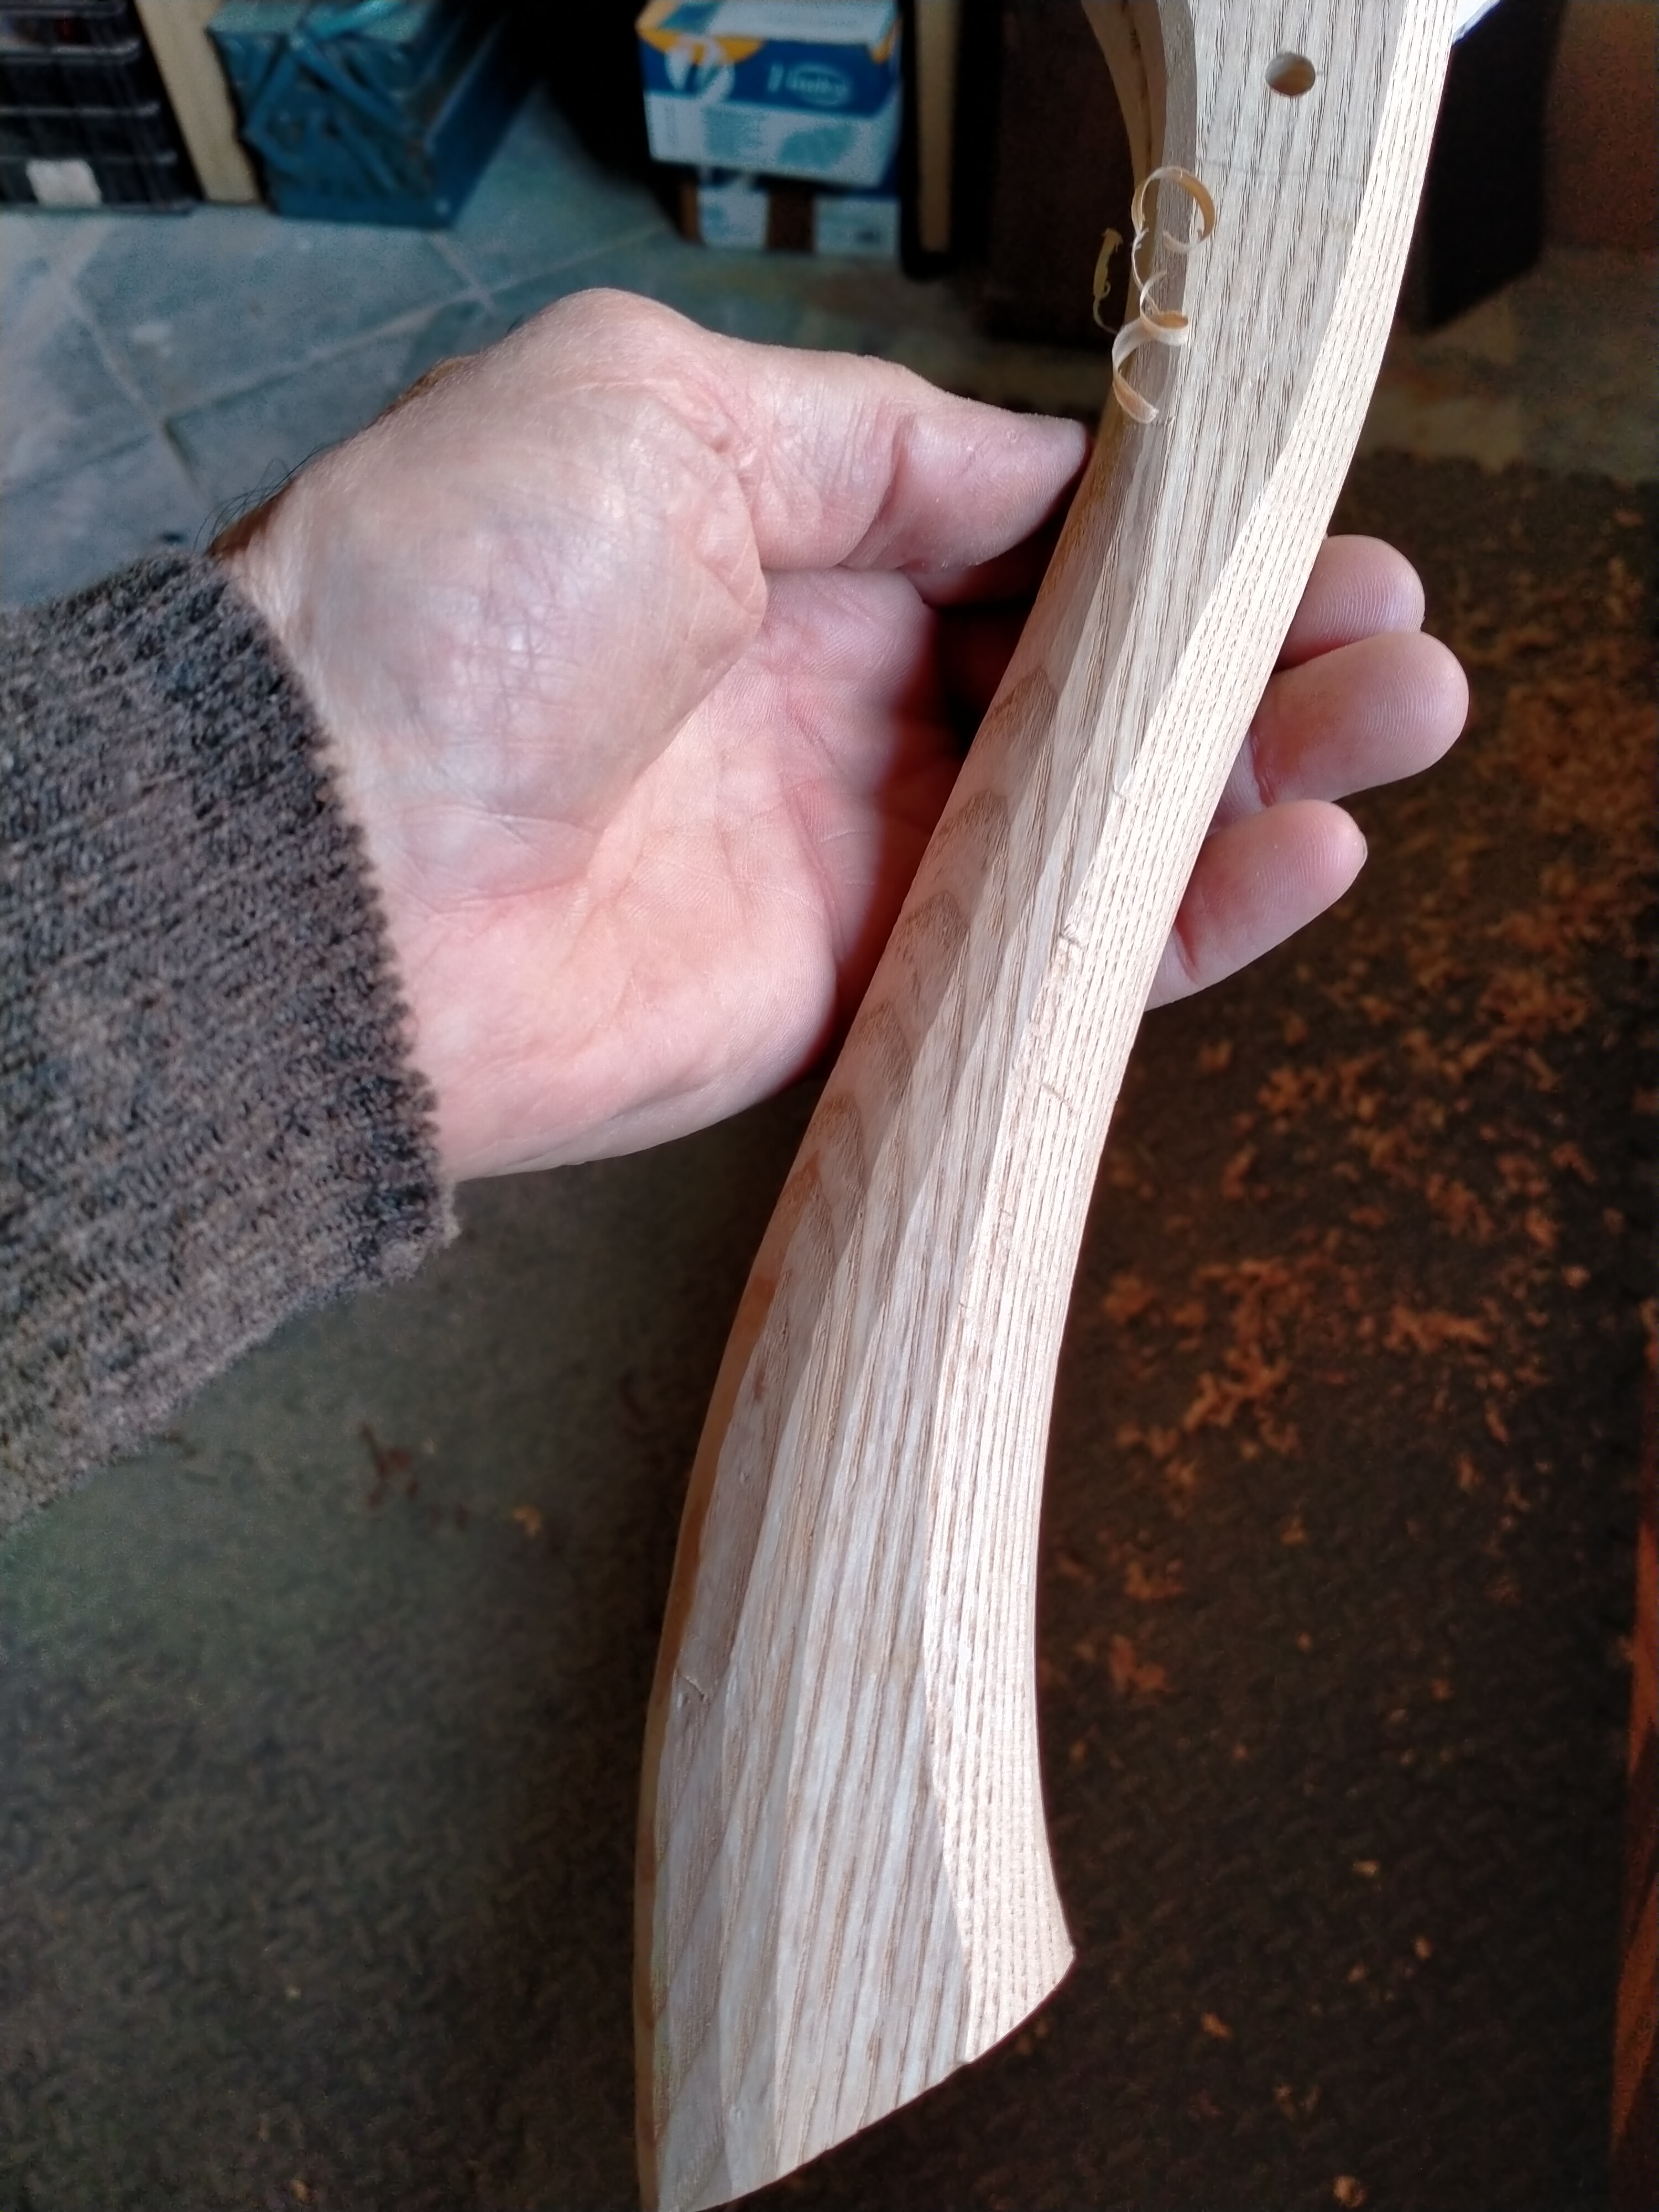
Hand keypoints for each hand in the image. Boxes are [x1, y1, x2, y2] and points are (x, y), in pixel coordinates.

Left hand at [225, 290, 1465, 1181]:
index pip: (1026, 532)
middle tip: (1388, 627)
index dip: (1163, 531)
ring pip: (1104, 812)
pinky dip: (1191, 912)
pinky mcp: (871, 992)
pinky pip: (1059, 953)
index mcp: (789, 538)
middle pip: (1090, 675)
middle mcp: (838, 694)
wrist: (341, 859)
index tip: (1286, 518)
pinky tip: (1310, 846)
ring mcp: (862, 850)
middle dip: (1247, 646)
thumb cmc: (467, 595)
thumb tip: (1045, 471)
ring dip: (1263, 765)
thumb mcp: (655, 402)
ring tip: (1407, 709)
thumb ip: (869, 439)